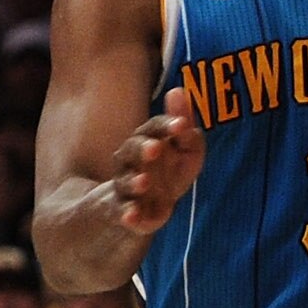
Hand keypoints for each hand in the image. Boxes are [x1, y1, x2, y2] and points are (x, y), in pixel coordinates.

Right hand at [112, 88, 205, 234]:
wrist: (135, 211)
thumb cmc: (165, 176)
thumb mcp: (183, 154)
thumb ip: (186, 130)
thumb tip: (178, 91)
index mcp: (147, 144)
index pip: (154, 130)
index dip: (166, 126)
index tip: (181, 125)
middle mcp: (131, 163)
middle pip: (132, 150)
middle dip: (143, 148)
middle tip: (156, 149)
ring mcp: (125, 189)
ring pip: (124, 182)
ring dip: (134, 181)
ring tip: (144, 182)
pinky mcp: (123, 214)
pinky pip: (121, 213)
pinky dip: (127, 215)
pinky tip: (132, 216)